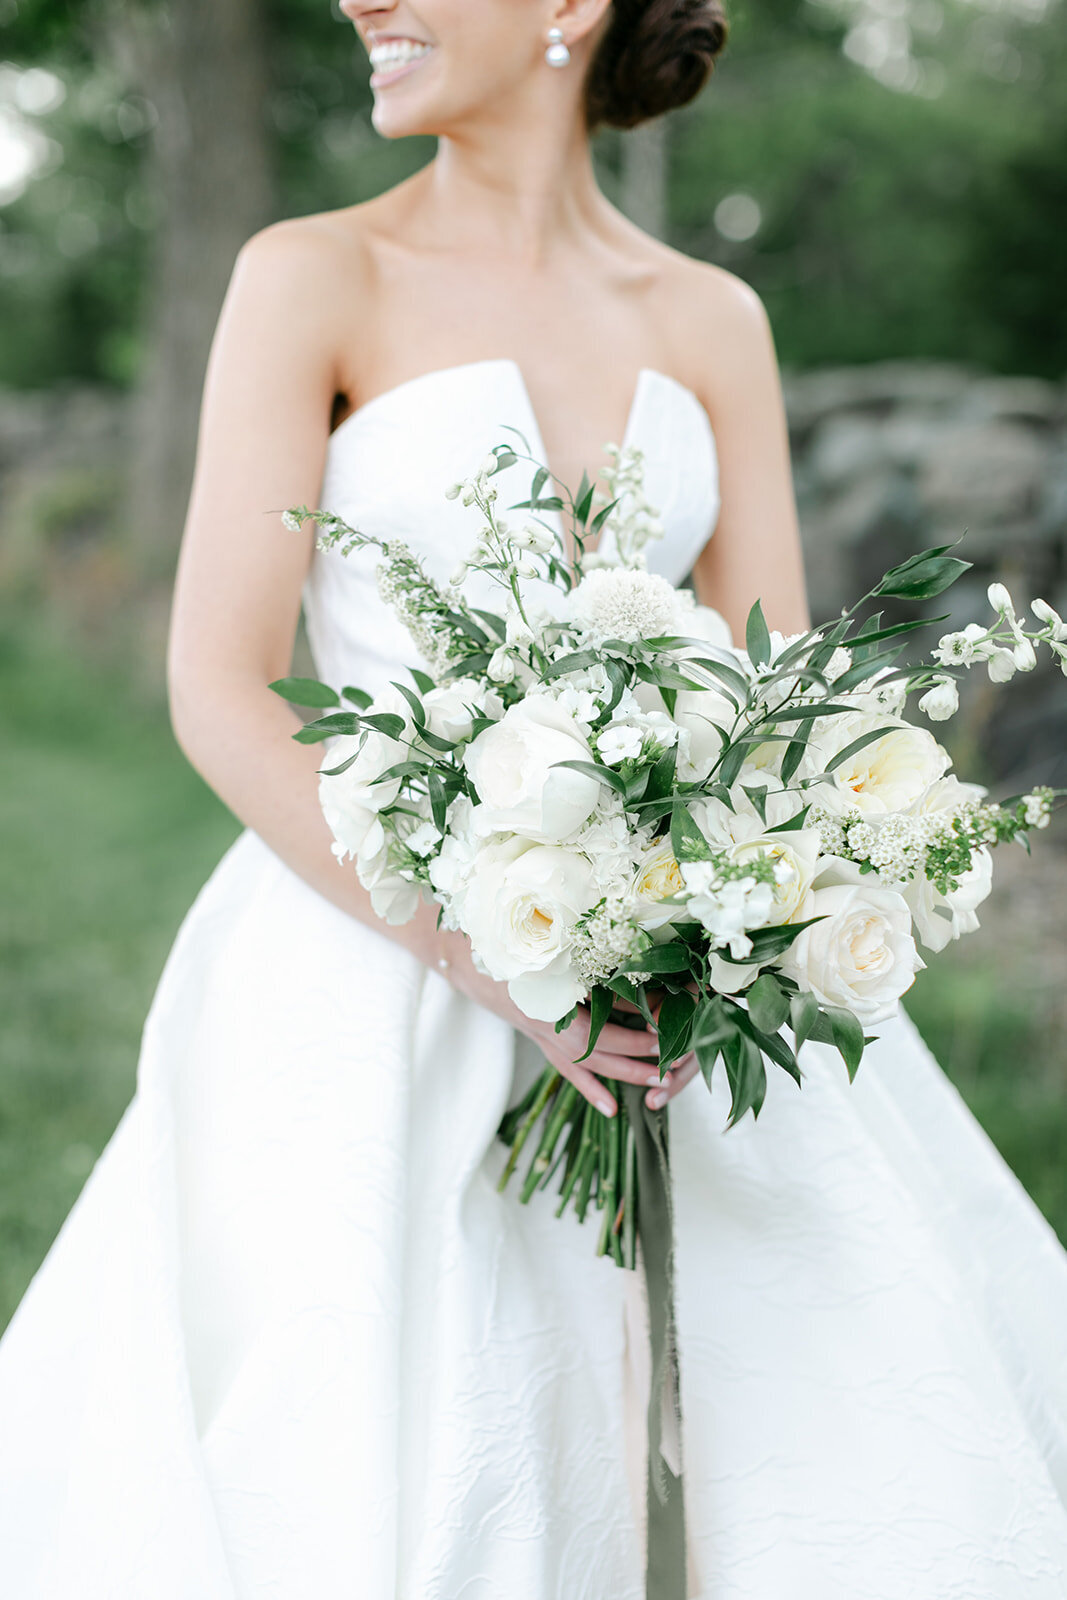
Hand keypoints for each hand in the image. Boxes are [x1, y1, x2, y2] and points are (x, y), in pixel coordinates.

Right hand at [430, 927, 698, 1116]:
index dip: (638, 1032)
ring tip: (655, 1085)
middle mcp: (549, 1026)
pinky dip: (589, 1087)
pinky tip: (609, 1107)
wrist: (462, 953)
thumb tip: (633, 976)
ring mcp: (542, 1035)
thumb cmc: (506, 944)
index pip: (605, 1026)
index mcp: (552, 1004)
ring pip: (587, 1064)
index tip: (669, 1030)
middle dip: (639, 1058)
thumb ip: (586, 965)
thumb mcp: (550, 952)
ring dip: (623, 1074)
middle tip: (674, 1063)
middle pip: (601, 1051)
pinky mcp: (539, 1036)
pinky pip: (566, 1068)